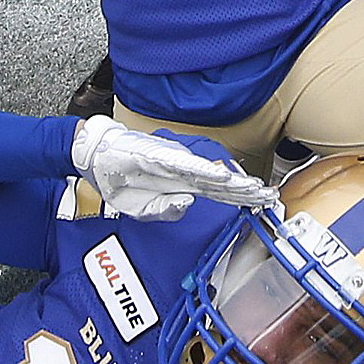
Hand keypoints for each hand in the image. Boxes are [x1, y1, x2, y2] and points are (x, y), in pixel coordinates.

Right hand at [72, 118, 281, 219]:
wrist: (94, 156)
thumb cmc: (119, 180)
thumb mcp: (142, 209)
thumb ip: (166, 209)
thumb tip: (188, 204)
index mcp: (182, 182)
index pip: (218, 192)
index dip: (240, 198)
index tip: (263, 202)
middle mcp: (182, 169)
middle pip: (220, 182)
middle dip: (245, 190)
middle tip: (270, 197)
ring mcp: (172, 160)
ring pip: (207, 172)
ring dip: (230, 181)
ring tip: (253, 189)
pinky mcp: (159, 155)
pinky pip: (184, 164)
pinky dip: (202, 171)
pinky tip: (219, 176)